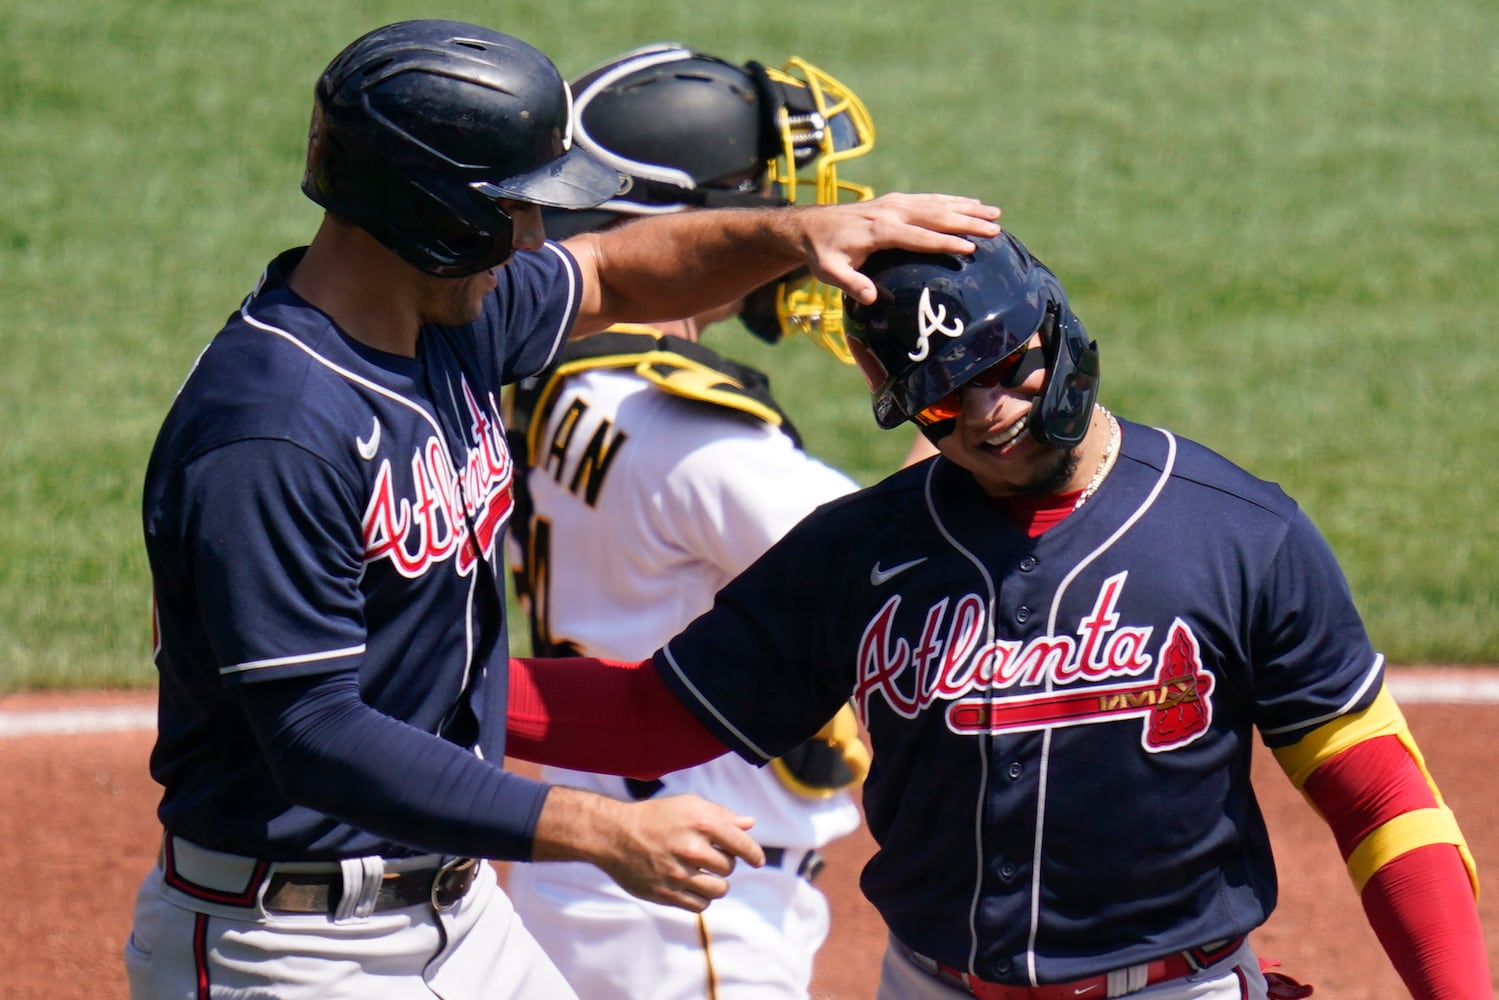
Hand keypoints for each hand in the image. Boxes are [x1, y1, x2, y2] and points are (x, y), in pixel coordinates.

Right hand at [531, 787, 764, 911]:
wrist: (614, 834)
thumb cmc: (656, 817)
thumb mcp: (688, 805)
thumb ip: (721, 815)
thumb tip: (750, 824)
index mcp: (701, 822)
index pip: (742, 845)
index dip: (753, 854)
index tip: (757, 860)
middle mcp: (691, 848)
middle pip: (729, 868)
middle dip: (723, 863)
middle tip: (707, 856)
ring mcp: (678, 874)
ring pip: (718, 890)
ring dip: (715, 883)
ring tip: (702, 874)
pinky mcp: (665, 894)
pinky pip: (700, 906)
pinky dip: (701, 898)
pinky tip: (692, 886)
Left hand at [799, 193, 1000, 304]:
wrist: (810, 226)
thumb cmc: (822, 253)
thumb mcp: (829, 272)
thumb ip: (850, 284)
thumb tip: (871, 299)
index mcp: (880, 230)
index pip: (920, 237)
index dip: (945, 242)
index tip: (970, 248)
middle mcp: (891, 211)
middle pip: (936, 215)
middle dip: (968, 222)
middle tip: (996, 229)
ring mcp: (894, 203)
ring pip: (937, 204)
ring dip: (967, 208)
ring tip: (995, 214)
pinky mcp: (895, 201)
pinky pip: (929, 200)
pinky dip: (952, 201)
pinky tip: (971, 204)